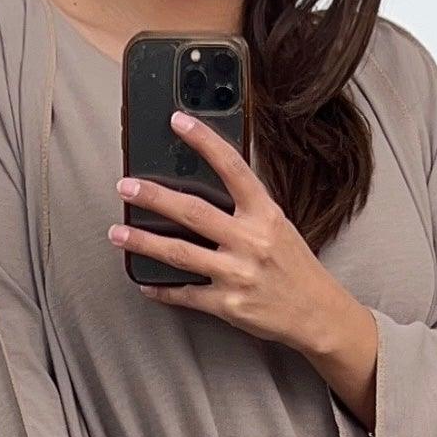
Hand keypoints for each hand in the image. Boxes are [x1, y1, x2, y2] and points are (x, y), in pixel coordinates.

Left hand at [110, 114, 380, 426]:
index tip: (178, 121)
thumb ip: (246, 209)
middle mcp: (251, 241)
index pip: (232, 167)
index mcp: (265, 214)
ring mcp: (238, 274)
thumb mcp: (278, 227)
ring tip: (117, 233)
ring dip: (142, 242)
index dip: (204, 141)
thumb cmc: (295, 267)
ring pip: (179, 252)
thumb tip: (204, 188)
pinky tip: (144, 281)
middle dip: (153, 197)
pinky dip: (161, 289)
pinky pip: (185, 294)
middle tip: (125, 186)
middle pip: (192, 211)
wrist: (318, 314)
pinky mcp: (228, 304)